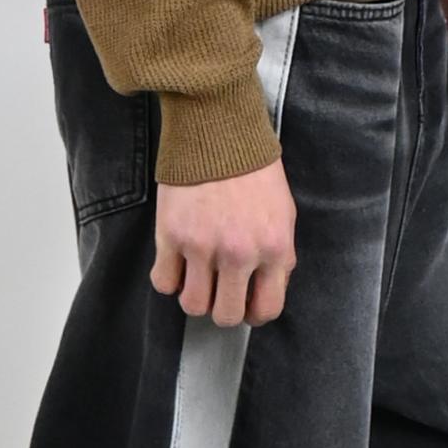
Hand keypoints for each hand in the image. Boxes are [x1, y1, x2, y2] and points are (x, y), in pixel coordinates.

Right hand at [152, 157, 297, 326]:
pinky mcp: (171, 235)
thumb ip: (278, 256)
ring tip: (196, 276)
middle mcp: (240, 254)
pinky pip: (163, 281)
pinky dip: (168, 278)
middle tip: (218, 290)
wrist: (219, 132)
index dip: (253, 313)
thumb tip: (264, 289)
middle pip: (225, 315)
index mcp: (275, 250)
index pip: (266, 309)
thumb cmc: (254, 172)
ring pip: (192, 305)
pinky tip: (176, 262)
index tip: (245, 302)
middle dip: (221, 308)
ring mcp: (203, 247)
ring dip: (194, 295)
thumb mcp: (283, 214)